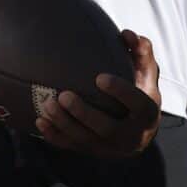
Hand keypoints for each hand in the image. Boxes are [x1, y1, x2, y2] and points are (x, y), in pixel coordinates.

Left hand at [36, 29, 161, 158]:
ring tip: (47, 104)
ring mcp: (111, 148)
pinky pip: (72, 146)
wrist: (137, 133)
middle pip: (107, 129)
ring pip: (86, 140)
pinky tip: (39, 121)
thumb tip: (128, 34)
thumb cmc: (139, 94)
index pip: (138, 105)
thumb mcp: (145, 75)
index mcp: (147, 115)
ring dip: (64, 124)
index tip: (99, 78)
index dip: (121, 93)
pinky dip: (55, 136)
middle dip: (84, 114)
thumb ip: (140, 54)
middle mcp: (131, 136)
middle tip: (64, 95)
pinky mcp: (93, 152)